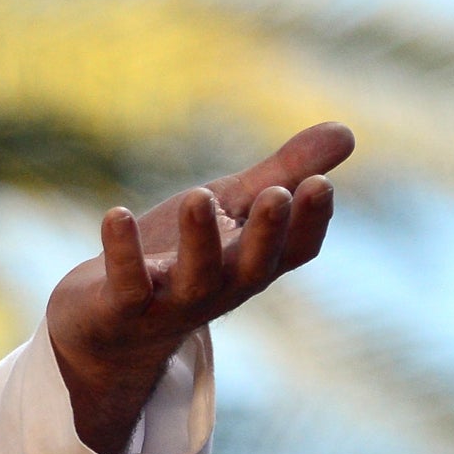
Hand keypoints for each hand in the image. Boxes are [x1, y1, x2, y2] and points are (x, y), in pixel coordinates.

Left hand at [46, 122, 352, 453]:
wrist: (105, 323)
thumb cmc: (177, 255)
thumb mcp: (230, 208)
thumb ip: (282, 172)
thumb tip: (348, 131)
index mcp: (252, 264)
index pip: (296, 250)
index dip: (310, 222)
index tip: (321, 184)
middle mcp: (220, 288)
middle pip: (253, 266)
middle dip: (266, 232)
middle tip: (277, 194)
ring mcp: (172, 302)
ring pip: (194, 277)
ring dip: (199, 238)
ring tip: (199, 196)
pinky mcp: (121, 308)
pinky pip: (126, 283)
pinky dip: (122, 251)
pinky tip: (115, 214)